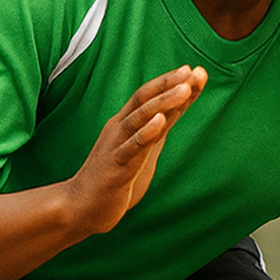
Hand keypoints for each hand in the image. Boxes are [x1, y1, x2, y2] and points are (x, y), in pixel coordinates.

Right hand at [64, 66, 203, 234]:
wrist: (81, 207)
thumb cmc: (112, 179)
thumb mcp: (140, 152)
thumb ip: (156, 133)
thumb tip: (174, 114)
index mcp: (125, 124)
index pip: (150, 96)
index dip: (173, 84)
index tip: (198, 72)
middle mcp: (119, 129)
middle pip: (144, 98)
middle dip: (169, 84)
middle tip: (192, 71)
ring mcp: (117, 145)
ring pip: (140, 117)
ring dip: (164, 102)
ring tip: (185, 88)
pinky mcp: (116, 166)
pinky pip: (132, 146)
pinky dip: (147, 131)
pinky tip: (161, 120)